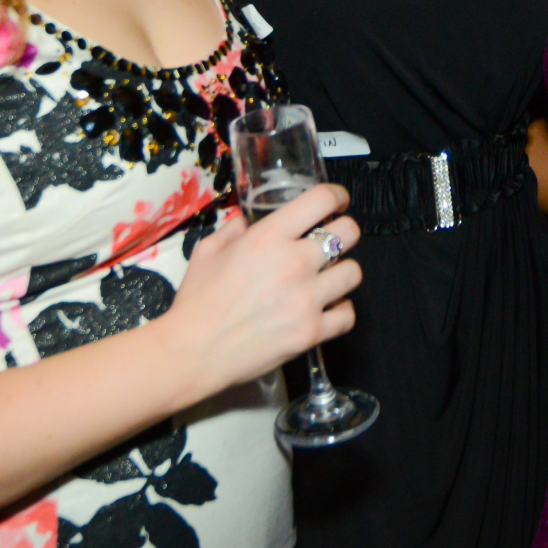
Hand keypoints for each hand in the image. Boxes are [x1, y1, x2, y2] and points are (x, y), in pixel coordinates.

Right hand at [162, 183, 360, 400]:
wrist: (194, 351)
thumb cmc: (197, 299)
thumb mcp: (207, 251)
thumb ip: (232, 230)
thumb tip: (247, 223)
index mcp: (269, 236)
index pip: (321, 200)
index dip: (336, 196)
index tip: (336, 202)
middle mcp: (295, 262)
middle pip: (349, 233)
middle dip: (343, 232)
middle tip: (332, 241)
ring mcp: (308, 299)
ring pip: (353, 273)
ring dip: (341, 272)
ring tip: (326, 279)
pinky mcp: (312, 332)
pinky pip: (347, 314)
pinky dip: (339, 311)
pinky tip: (325, 309)